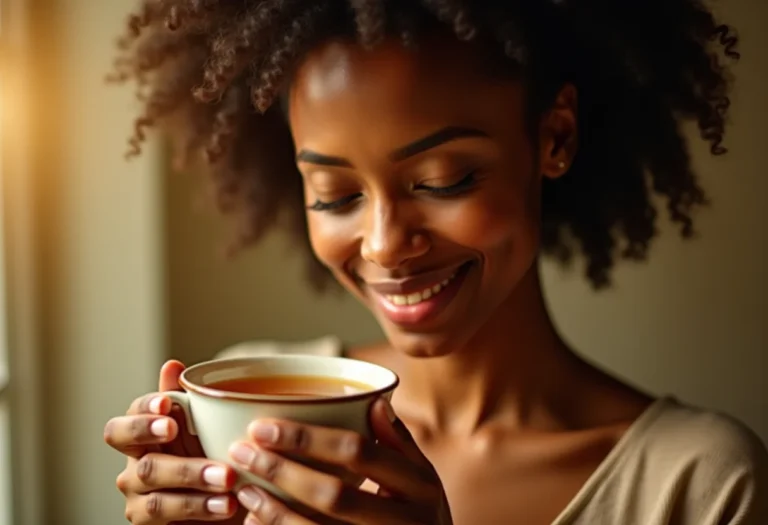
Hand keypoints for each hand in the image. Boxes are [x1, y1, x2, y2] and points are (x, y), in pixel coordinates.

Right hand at [104, 360, 243, 524]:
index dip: (143, 411)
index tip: (167, 405)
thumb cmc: (212, 455)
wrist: (228, 503)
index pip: (129, 417)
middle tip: (182, 436)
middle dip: (167, 448)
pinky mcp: (145, 523)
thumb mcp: (208, 427)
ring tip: (228, 480)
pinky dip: (197, 508)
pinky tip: (225, 505)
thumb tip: (172, 365)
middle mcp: (134, 464)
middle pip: (136, 455)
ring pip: (153, 488)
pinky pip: (163, 515)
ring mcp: (137, 496)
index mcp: (144, 434)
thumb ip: (190, 400)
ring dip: (192, 481)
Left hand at [228, 398, 451, 524]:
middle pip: (335, 495)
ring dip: (274, 511)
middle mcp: (406, 522)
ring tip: (244, 489)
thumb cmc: (423, 516)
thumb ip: (398, 442)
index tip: (263, 426)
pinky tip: (257, 521)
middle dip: (282, 471)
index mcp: (421, 486)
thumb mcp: (423, 479)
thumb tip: (374, 400)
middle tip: (242, 452)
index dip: (307, 438)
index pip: (359, 452)